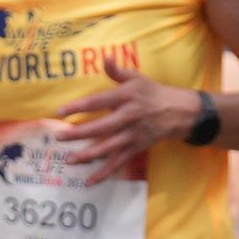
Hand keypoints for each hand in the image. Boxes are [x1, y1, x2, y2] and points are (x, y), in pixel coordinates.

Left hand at [49, 59, 184, 180]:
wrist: (180, 112)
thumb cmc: (152, 93)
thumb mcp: (137, 78)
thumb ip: (117, 71)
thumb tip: (105, 57)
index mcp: (126, 97)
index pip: (99, 101)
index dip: (80, 106)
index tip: (61, 111)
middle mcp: (129, 117)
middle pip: (101, 127)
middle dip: (79, 133)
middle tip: (58, 136)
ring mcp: (133, 134)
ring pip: (109, 148)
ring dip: (88, 156)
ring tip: (68, 160)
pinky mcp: (137, 148)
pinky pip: (119, 162)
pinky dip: (105, 173)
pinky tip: (90, 181)